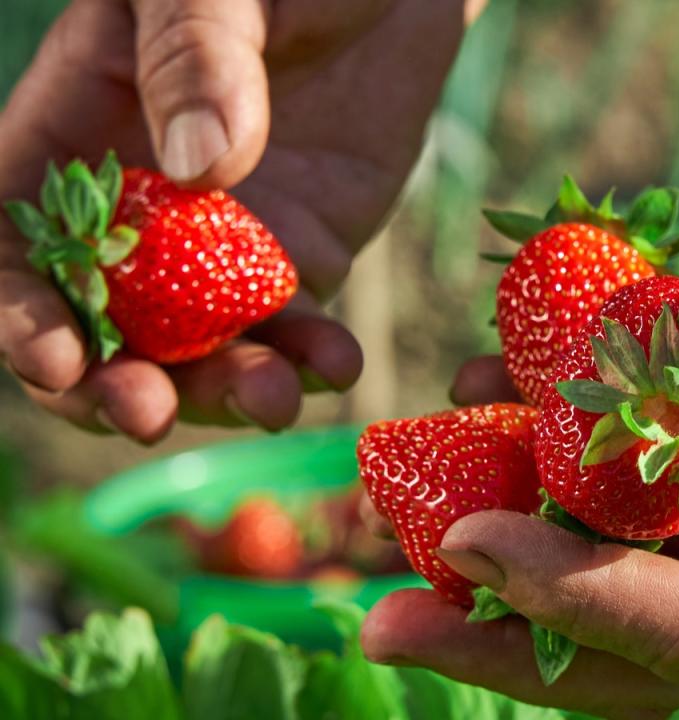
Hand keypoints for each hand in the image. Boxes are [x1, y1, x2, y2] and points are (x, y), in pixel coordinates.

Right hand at [0, 0, 464, 441]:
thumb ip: (194, 57)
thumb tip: (201, 170)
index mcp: (79, 130)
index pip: (17, 241)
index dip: (22, 313)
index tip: (60, 363)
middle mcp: (142, 205)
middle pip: (102, 322)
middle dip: (115, 382)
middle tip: (151, 415)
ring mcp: (223, 242)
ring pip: (198, 347)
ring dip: (222, 390)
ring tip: (273, 401)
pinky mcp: (304, 254)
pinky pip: (296, 327)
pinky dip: (312, 358)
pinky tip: (339, 364)